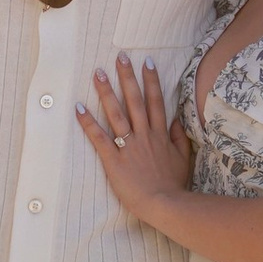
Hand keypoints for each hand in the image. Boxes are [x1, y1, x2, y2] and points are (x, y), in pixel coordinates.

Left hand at [75, 60, 193, 227]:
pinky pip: (99, 137)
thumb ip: (180, 138)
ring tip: (98, 73)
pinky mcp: (114, 159)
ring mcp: (129, 146)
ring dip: (107, 91)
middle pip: (135, 100)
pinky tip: (79, 107)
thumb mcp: (183, 159)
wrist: (165, 204)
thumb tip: (177, 120)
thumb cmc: (173, 185)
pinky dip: (88, 122)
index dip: (151, 80)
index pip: (155, 101)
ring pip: (116, 113)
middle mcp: (144, 135)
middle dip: (127, 77)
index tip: (146, 62)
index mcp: (160, 134)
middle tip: (120, 57)